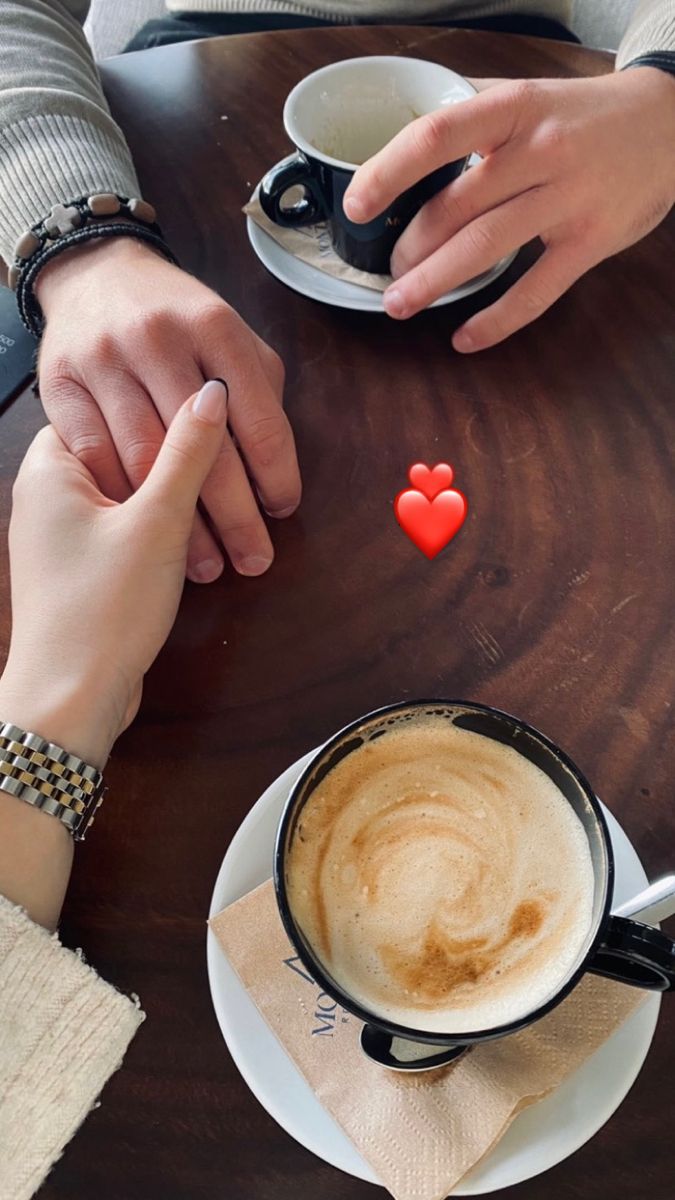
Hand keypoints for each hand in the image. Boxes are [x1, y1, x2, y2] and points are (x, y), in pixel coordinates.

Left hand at [0, 380, 229, 768]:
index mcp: (50, 467)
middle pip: (122, 448)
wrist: (72, 698)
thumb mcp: (158, 523)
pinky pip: (123, 531)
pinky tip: (194, 546)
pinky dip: (158, 534)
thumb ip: (189, 453)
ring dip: (173, 502)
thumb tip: (215, 391)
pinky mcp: (78, 569)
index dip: (162, 402)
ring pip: (127, 494)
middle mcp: (46, 494)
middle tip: (227, 456)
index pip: (109, 404)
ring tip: (220, 506)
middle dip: (175, 458)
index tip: (211, 410)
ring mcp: (60, 534)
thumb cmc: (104, 609)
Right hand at [35, 240, 300, 579]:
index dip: (276, 476)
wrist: (96, 275)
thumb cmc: (179, 320)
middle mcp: (158, 340)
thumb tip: (274, 473)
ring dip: (180, 526)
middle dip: (236, 517)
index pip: (258, 419)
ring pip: (147, 462)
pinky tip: (145, 533)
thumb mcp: (231, 337)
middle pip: (205, 450)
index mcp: (214, 327)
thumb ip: (259, 393)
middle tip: (254, 560)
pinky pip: (95, 458)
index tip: (282, 511)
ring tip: (207, 567)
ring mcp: (104, 361)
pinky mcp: (61, 384)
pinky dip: (123, 502)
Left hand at [344, 67, 674, 349]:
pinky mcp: (590, 242)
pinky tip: (464, 338)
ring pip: (486, 248)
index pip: (437, 136)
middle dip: (410, 247)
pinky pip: (535, 291)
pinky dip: (495, 321)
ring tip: (401, 304)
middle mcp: (540, 151)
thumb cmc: (582, 118)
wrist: (667, 125)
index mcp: (514, 109)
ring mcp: (568, 199)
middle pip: (456, 206)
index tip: (356, 205)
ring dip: (435, 282)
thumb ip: (472, 121)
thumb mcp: (528, 99)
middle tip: (386, 272)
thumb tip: (401, 154)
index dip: (389, 173)